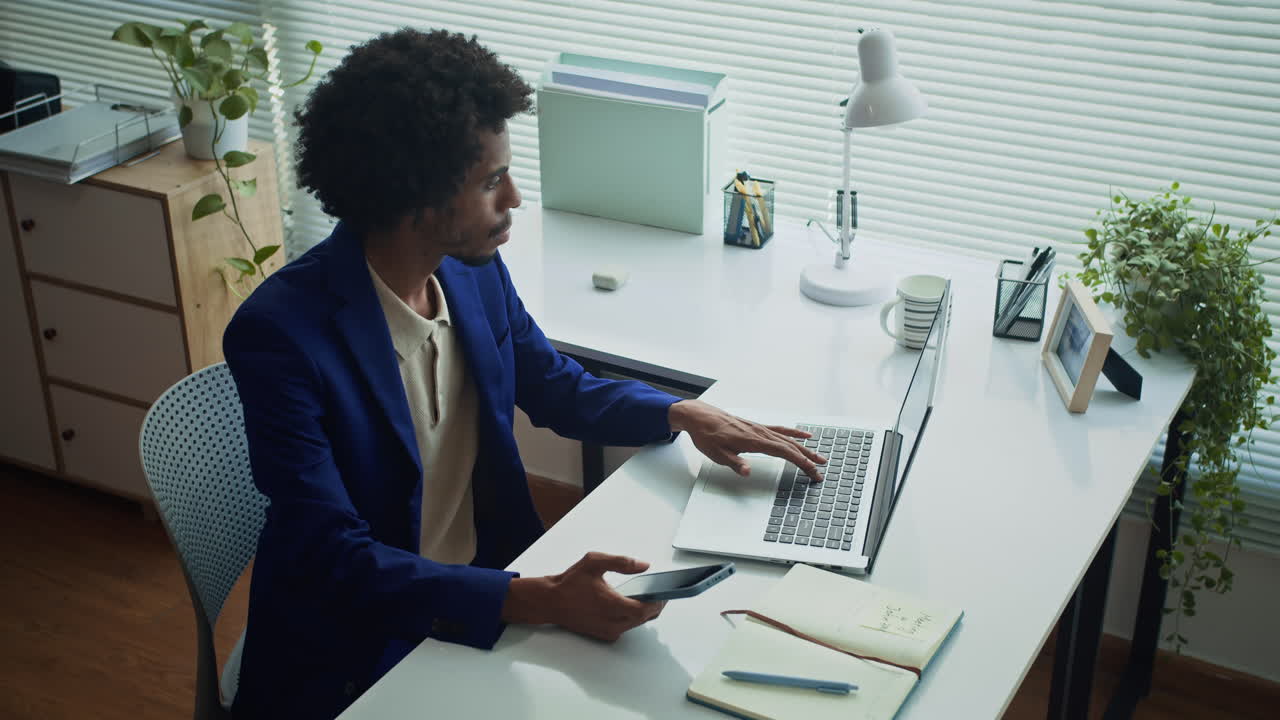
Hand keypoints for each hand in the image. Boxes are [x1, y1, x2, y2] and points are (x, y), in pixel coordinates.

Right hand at [501, 552, 664, 641]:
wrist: (550, 602)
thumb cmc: (570, 582)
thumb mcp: (594, 562)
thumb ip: (622, 562)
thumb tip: (644, 566)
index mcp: (612, 604)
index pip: (645, 609)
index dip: (658, 602)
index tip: (665, 593)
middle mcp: (612, 622)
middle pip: (644, 618)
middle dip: (655, 606)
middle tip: (661, 593)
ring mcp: (608, 631)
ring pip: (636, 624)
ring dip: (644, 612)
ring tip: (648, 596)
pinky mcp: (604, 635)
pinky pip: (626, 627)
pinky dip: (632, 618)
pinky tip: (631, 604)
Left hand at [668, 399, 825, 481]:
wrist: (699, 417)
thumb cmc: (707, 435)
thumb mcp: (716, 454)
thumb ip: (734, 463)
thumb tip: (746, 471)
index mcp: (753, 441)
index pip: (784, 452)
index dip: (800, 462)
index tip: (812, 471)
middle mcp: (760, 433)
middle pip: (790, 446)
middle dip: (808, 459)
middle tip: (821, 471)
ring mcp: (760, 428)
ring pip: (788, 439)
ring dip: (805, 449)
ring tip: (819, 457)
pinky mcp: (757, 427)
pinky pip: (780, 430)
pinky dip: (794, 433)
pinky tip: (805, 436)